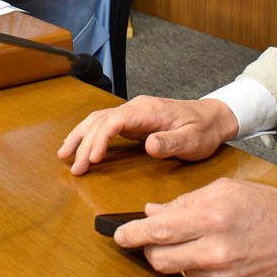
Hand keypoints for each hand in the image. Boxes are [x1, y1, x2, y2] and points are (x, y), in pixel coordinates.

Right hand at [58, 95, 238, 174]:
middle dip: (84, 143)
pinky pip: (104, 125)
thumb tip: (149, 144)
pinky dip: (89, 135)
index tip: (92, 160)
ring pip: (97, 120)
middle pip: (100, 121)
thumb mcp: (192, 140)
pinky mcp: (133, 122)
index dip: (100, 140)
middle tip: (74, 168)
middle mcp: (136, 108)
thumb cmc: (203, 129)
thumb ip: (170, 142)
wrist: (213, 118)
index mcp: (147, 110)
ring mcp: (133, 113)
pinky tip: (79, 146)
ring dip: (80, 137)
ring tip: (64, 156)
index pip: (114, 121)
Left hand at [115, 179, 276, 276]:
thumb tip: (152, 212)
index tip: (118, 235)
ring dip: (179, 257)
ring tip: (201, 242)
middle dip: (151, 248)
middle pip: (159, 259)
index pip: (157, 231)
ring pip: (179, 271)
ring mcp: (222, 276)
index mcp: (211, 217)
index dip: (132, 235)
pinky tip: (220, 256)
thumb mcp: (226, 189)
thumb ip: (186, 201)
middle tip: (156, 238)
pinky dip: (201, 270)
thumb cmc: (268, 208)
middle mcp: (214, 250)